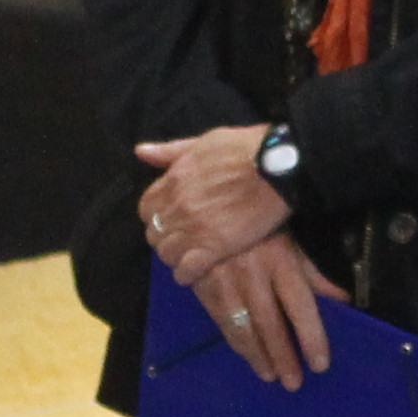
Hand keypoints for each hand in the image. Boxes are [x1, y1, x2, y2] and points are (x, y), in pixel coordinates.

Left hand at [133, 125, 292, 282]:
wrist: (277, 167)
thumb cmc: (245, 148)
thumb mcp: (203, 142)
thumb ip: (171, 151)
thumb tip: (140, 151)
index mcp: (173, 180)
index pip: (146, 208)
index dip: (157, 216)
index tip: (171, 219)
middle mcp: (177, 206)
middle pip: (154, 234)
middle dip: (165, 237)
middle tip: (183, 240)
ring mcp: (194, 228)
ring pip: (166, 254)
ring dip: (176, 256)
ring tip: (192, 256)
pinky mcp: (214, 248)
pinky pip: (186, 270)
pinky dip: (187, 274)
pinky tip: (197, 272)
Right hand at [188, 230, 335, 390]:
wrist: (208, 206)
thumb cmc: (259, 226)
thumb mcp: (290, 243)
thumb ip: (313, 275)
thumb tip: (343, 302)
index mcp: (280, 260)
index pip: (300, 306)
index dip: (311, 337)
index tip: (320, 364)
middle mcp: (253, 273)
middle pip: (271, 323)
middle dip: (283, 356)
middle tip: (293, 382)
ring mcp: (225, 280)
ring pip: (243, 327)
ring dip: (257, 355)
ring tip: (270, 375)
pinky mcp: (203, 285)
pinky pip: (221, 320)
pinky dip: (235, 341)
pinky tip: (246, 354)